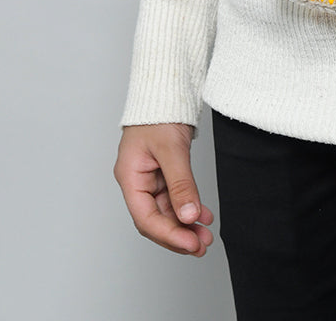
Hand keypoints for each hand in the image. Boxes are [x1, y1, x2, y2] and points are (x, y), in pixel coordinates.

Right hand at [114, 122, 214, 255]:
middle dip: (179, 235)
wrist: (166, 90)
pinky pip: (175, 199)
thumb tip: (190, 216)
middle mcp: (137, 181)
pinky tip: (203, 216)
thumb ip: (181, 184)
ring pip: (167, 212)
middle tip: (202, 245)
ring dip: (186, 225)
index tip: (190, 243)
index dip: (168, 235)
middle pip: (155, 219)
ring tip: (206, 236)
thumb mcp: (171, 149)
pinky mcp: (163, 174)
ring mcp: (150, 179)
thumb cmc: (159, 113)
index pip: (146, 217)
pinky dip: (189, 208)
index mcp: (129, 177)